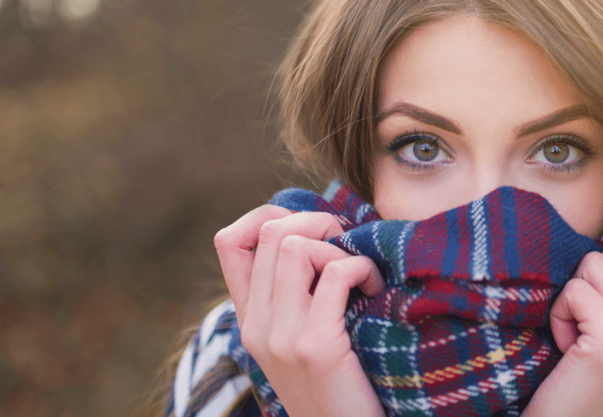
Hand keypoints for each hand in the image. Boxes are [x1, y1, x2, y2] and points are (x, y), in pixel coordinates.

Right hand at [213, 206, 386, 416]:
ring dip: (339, 246)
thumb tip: (319, 231)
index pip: (228, 241)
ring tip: (360, 272)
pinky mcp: (316, 346)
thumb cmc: (336, 385)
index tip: (308, 230)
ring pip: (296, 245)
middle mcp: (256, 325)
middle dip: (317, 223)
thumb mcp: (299, 339)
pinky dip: (362, 268)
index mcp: (249, 319)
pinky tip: (374, 288)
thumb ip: (294, 295)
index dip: (267, 216)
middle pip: (272, 232)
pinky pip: (336, 274)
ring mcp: (282, 337)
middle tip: (348, 247)